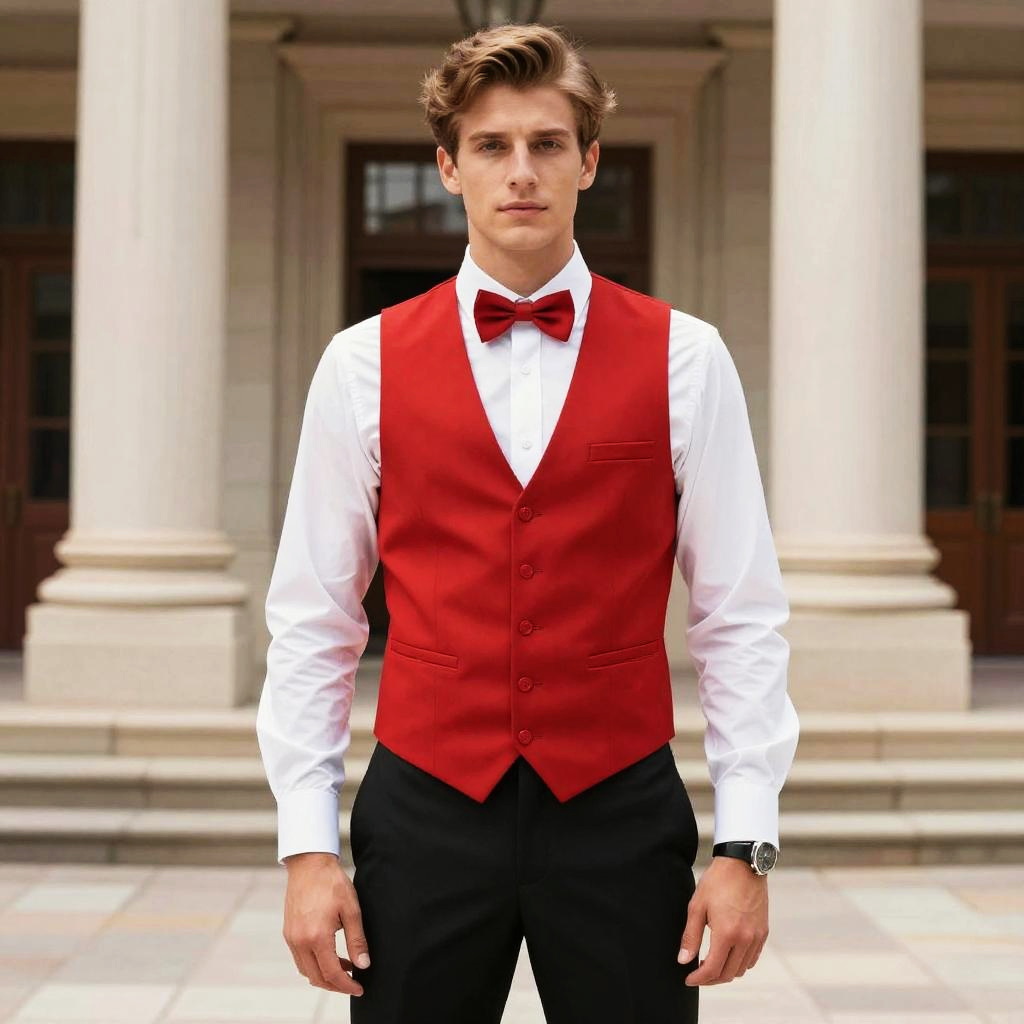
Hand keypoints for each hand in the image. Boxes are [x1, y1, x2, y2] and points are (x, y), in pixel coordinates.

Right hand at [282, 852, 368, 996]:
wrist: (309, 863)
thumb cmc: (331, 882)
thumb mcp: (351, 909)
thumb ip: (357, 939)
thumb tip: (363, 964)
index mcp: (317, 937)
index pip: (332, 973)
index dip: (347, 985)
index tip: (359, 988)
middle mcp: (300, 941)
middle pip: (317, 977)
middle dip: (336, 985)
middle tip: (353, 982)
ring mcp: (291, 937)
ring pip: (306, 970)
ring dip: (324, 975)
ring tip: (344, 967)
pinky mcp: (288, 932)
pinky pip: (300, 958)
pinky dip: (314, 963)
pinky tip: (329, 955)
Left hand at [677, 855, 767, 984]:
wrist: (743, 864)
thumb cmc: (717, 882)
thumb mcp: (697, 906)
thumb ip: (690, 936)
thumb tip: (683, 960)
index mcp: (727, 934)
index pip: (712, 969)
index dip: (698, 979)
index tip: (688, 979)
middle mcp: (745, 940)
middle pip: (728, 974)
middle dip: (711, 979)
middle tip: (697, 974)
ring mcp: (756, 937)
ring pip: (741, 969)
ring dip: (726, 972)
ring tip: (711, 964)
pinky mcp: (763, 932)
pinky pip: (752, 958)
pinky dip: (740, 963)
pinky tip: (728, 954)